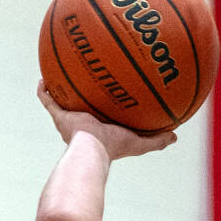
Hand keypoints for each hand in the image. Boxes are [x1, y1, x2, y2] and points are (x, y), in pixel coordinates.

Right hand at [37, 85, 176, 158]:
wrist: (91, 150)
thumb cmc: (114, 147)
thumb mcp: (139, 143)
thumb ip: (157, 140)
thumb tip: (176, 136)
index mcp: (99, 128)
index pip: (101, 115)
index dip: (103, 105)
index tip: (108, 92)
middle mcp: (82, 123)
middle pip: (81, 105)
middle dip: (82, 93)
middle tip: (85, 77)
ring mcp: (69, 118)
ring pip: (62, 100)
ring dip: (61, 87)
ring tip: (59, 71)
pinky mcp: (58, 115)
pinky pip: (47, 100)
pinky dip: (44, 90)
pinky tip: (43, 77)